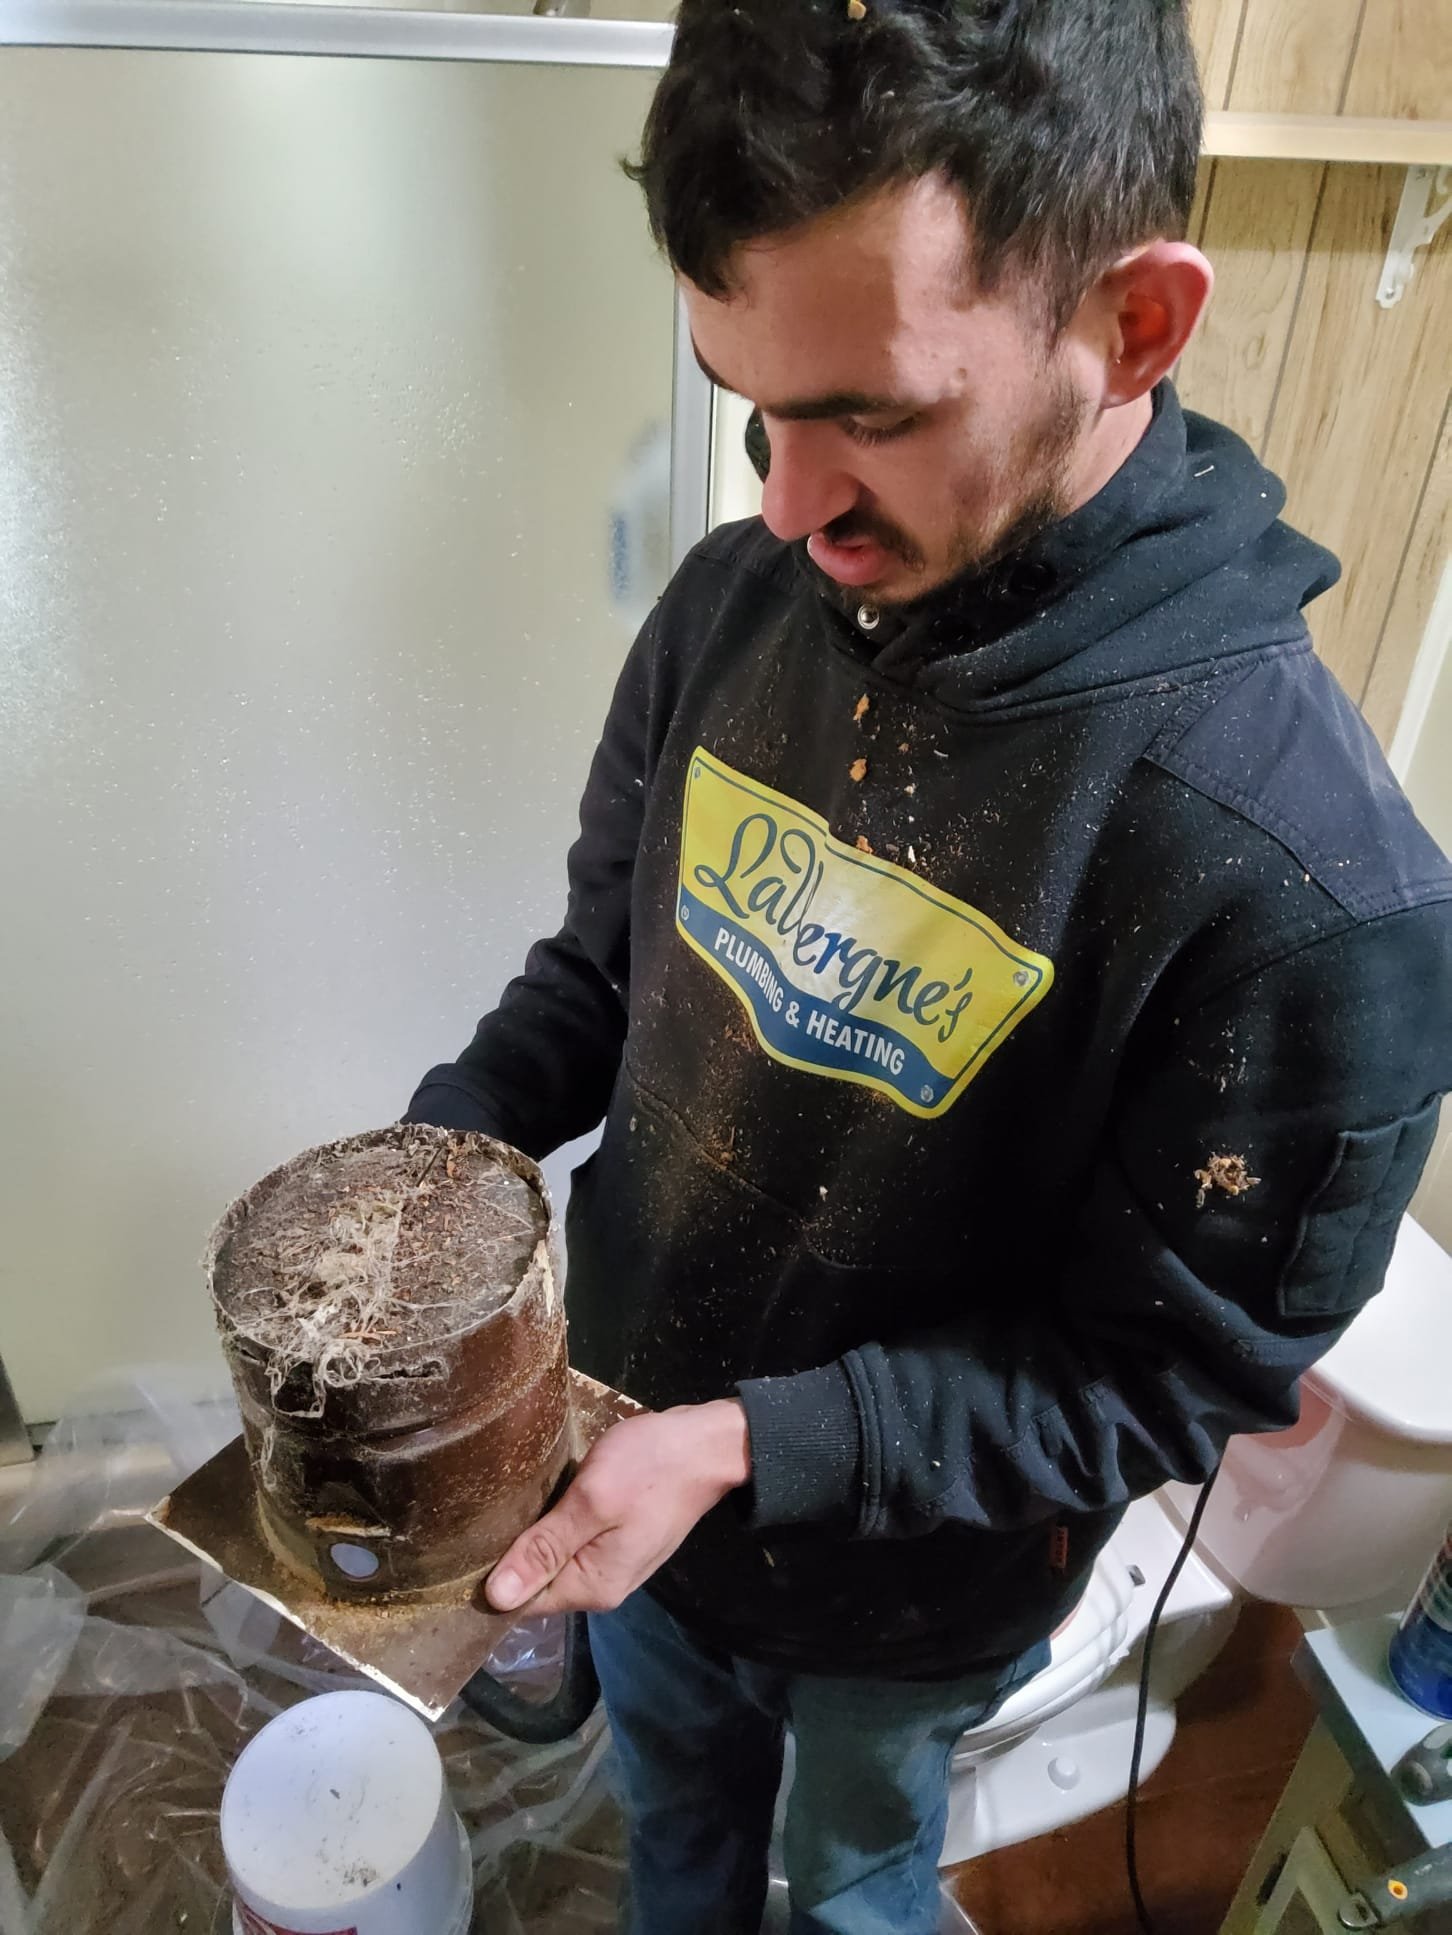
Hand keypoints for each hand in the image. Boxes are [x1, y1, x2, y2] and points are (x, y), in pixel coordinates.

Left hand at [484, 1399, 751, 1615]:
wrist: (708, 1446)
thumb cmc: (650, 1467)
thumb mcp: (592, 1500)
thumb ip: (546, 1548)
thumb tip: (496, 1599)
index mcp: (593, 1586)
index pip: (522, 1602)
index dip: (490, 1579)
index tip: (462, 1546)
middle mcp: (602, 1587)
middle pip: (537, 1583)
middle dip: (510, 1555)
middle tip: (478, 1516)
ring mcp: (613, 1564)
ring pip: (554, 1561)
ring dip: (533, 1538)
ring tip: (501, 1505)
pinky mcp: (619, 1540)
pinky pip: (572, 1543)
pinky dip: (554, 1525)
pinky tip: (541, 1499)